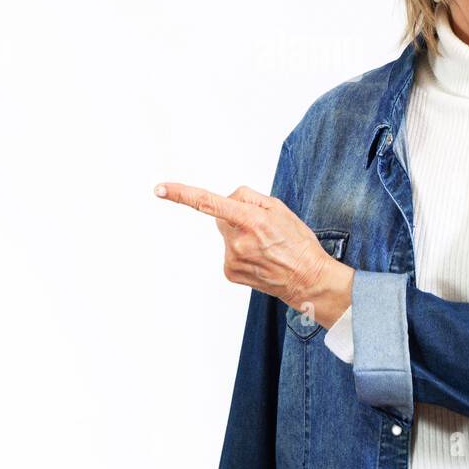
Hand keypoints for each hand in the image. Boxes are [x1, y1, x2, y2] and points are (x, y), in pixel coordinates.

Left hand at [153, 180, 352, 325]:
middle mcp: (237, 240)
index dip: (182, 194)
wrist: (307, 279)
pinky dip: (241, 251)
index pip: (208, 203)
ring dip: (240, 235)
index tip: (161, 188)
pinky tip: (259, 258)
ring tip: (265, 246)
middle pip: (221, 216)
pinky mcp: (230, 272)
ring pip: (226, 235)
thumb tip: (228, 199)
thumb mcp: (280, 208)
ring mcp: (232, 258)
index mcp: (251, 220)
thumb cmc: (297, 243)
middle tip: (261, 228)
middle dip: (235, 216)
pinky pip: (229, 252)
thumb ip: (250, 198)